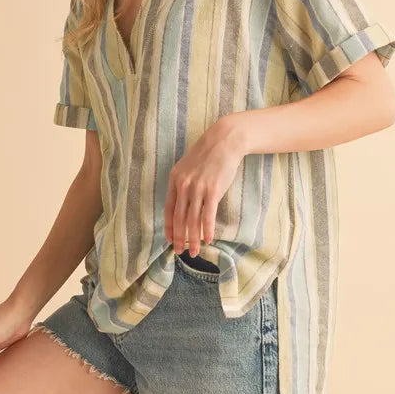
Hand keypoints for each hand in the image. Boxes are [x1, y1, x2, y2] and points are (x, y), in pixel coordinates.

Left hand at [164, 117, 243, 256]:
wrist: (225, 140)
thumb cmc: (208, 154)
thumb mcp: (188, 167)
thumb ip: (183, 183)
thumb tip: (182, 201)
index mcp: (175, 180)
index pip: (169, 209)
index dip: (169, 227)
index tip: (170, 240)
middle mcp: (184, 185)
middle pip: (180, 218)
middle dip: (180, 238)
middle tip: (180, 252)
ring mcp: (198, 188)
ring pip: (192, 220)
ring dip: (193, 239)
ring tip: (194, 251)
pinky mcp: (213, 190)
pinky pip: (207, 215)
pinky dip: (206, 230)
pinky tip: (208, 240)